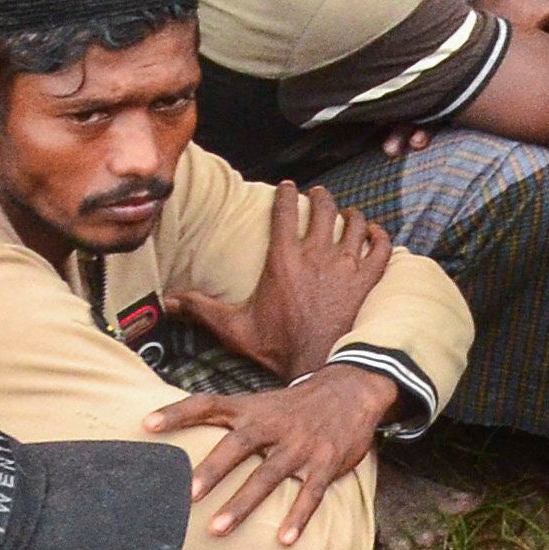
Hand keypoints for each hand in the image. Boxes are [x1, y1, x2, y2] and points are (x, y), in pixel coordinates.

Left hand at [148, 361, 397, 541]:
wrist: (354, 389)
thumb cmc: (295, 405)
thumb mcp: (261, 403)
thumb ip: (224, 417)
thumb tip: (173, 429)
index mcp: (253, 409)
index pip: (208, 404)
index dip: (178, 412)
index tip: (147, 425)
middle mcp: (274, 425)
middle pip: (239, 445)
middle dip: (214, 470)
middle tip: (189, 495)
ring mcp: (301, 444)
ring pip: (269, 475)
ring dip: (243, 503)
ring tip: (217, 529)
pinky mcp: (326, 461)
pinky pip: (311, 492)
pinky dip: (299, 516)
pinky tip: (284, 539)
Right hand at [160, 181, 393, 382]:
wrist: (315, 363)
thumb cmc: (275, 345)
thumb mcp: (232, 326)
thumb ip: (201, 308)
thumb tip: (166, 301)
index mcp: (283, 260)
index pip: (285, 213)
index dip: (286, 194)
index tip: (287, 185)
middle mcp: (317, 255)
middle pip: (324, 209)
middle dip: (321, 197)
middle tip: (319, 194)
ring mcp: (346, 265)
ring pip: (356, 223)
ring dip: (353, 214)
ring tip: (349, 212)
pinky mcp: (367, 280)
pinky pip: (381, 247)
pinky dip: (381, 235)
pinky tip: (376, 233)